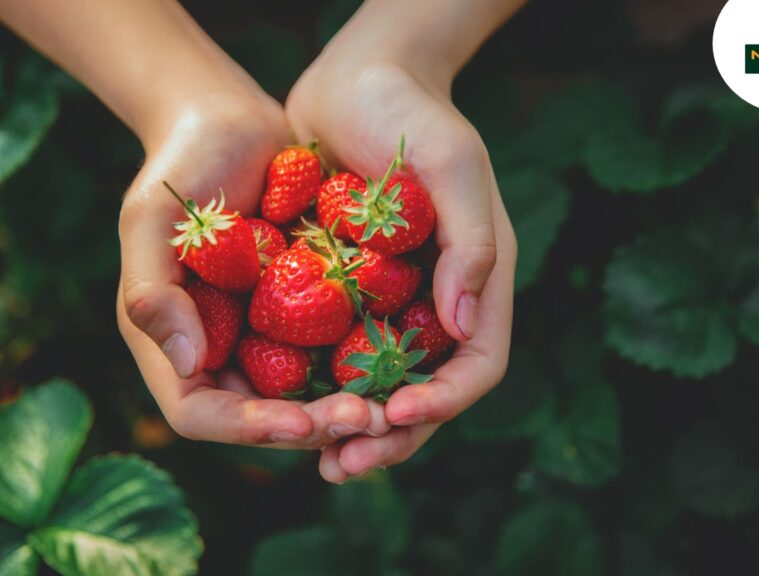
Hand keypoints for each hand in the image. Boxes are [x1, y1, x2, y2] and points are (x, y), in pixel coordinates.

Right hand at [117, 93, 381, 447]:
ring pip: (302, 394)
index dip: (248, 427)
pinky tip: (401, 361)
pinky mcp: (301, 310)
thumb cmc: (180, 164)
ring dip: (343, 405)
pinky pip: (330, 351)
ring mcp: (260, 333)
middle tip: (368, 417)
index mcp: (170, 341)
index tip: (302, 422)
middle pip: (260, 416)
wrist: (230, 121)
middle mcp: (217, 349)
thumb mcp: (152, 220)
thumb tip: (185, 365)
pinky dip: (360, 364)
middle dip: (312, 425)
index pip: (200, 412)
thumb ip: (152, 291)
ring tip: (390, 402)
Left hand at [287, 50, 517, 481]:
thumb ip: (471, 243)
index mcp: (476, 279)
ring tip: (317, 459)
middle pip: (426, 391)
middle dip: (391, 434)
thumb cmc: (410, 113)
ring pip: (379, 383)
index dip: (442, 401)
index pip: (476, 365)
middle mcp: (437, 301)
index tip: (394, 413)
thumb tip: (464, 327)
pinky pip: (334, 352)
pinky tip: (282, 407)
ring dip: (352, 426)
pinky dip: (317, 385)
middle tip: (343, 464)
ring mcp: (391, 300)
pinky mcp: (345, 291)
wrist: (353, 78)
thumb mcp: (452, 165)